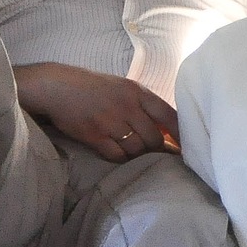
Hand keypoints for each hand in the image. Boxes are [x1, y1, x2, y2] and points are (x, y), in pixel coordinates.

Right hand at [15, 63, 178, 161]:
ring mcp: (110, 122)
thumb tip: (169, 129)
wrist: (58, 87)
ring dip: (139, 155)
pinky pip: (117, 156)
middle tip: (159, 155)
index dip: (181, 135)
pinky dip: (122, 159)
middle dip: (158, 150)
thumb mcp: (124, 87)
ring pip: (137, 150)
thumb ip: (145, 105)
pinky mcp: (94, 136)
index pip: (169, 116)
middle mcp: (127, 106)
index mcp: (138, 92)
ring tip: (137, 154)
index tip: (188, 148)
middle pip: (154, 138)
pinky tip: (120, 154)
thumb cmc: (94, 87)